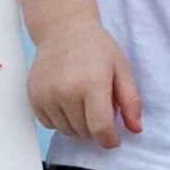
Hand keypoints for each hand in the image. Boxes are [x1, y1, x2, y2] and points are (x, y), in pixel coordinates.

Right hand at [26, 15, 141, 148]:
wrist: (62, 29)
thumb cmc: (96, 48)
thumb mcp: (122, 69)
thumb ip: (131, 101)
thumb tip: (136, 129)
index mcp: (91, 84)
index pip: (100, 130)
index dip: (110, 140)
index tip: (114, 138)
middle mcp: (66, 92)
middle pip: (84, 132)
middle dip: (95, 127)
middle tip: (98, 105)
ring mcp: (46, 95)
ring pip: (66, 131)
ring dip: (77, 124)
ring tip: (82, 101)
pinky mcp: (33, 97)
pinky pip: (49, 124)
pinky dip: (60, 120)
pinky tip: (66, 101)